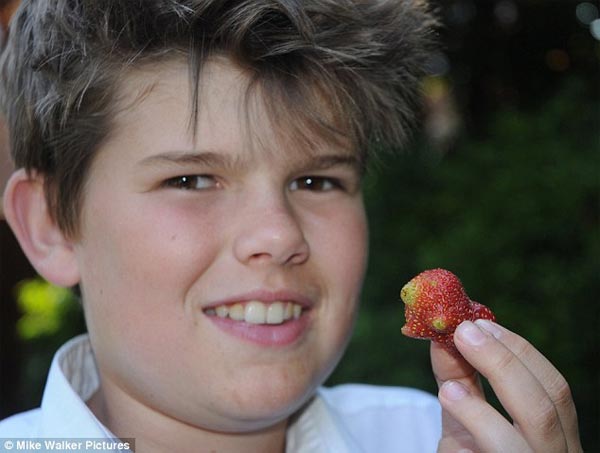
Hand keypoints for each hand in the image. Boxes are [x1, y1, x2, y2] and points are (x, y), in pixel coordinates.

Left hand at [431, 319, 582, 452]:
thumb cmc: (470, 449)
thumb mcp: (465, 413)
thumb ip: (458, 377)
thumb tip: (440, 335)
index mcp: (557, 433)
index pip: (554, 388)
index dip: (520, 352)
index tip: (482, 323)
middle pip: (545, 410)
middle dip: (503, 364)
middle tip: (463, 334)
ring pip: (523, 442)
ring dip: (482, 407)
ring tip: (448, 385)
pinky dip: (474, 425)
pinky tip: (450, 400)